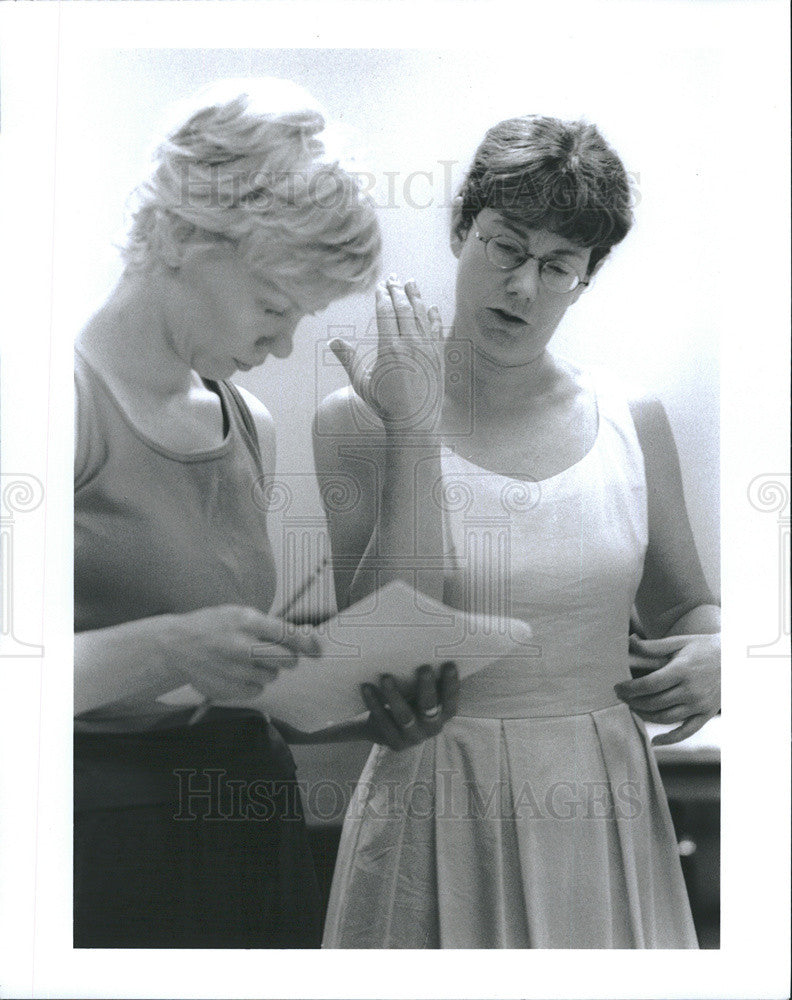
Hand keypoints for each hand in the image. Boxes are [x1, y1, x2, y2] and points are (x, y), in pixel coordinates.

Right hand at [163, 604, 321, 701]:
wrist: (176, 646)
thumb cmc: (212, 627)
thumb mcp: (240, 614)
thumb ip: (272, 626)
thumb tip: (307, 635)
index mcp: (247, 621)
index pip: (289, 635)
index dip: (308, 644)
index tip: (317, 651)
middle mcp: (242, 646)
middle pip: (287, 660)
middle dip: (288, 658)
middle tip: (275, 654)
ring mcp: (235, 670)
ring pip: (273, 676)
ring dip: (267, 670)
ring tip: (246, 660)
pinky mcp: (228, 689)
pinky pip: (257, 690)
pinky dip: (252, 683)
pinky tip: (237, 672)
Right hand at [329, 276, 443, 429]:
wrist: (415, 422)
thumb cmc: (385, 404)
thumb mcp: (362, 383)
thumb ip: (348, 359)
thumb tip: (333, 341)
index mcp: (389, 347)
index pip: (386, 312)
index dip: (383, 296)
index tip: (381, 285)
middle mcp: (409, 343)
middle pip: (403, 308)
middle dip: (398, 291)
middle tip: (394, 278)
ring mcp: (427, 349)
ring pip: (421, 315)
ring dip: (415, 297)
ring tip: (412, 283)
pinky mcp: (438, 356)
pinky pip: (436, 330)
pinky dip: (433, 317)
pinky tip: (431, 308)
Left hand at [360, 661, 459, 749]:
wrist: (385, 728)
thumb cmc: (410, 700)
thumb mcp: (420, 693)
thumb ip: (426, 679)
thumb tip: (425, 648)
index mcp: (443, 714)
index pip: (451, 702)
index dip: (452, 685)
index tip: (449, 665)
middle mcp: (432, 728)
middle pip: (429, 708)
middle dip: (427, 688)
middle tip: (424, 668)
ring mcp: (413, 737)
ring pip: (404, 716)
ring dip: (395, 696)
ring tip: (386, 677)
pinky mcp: (394, 742)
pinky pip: (383, 720)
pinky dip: (374, 703)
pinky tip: (366, 687)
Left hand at [614, 633, 720, 744]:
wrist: (736, 658)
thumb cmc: (703, 647)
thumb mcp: (680, 642)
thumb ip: (654, 646)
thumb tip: (630, 641)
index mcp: (682, 670)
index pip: (649, 685)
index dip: (630, 688)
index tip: (617, 687)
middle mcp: (691, 690)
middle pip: (654, 702)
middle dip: (633, 701)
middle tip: (620, 698)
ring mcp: (699, 705)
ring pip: (666, 718)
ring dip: (645, 716)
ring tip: (632, 708)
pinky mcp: (707, 714)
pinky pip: (687, 732)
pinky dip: (670, 739)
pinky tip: (655, 740)